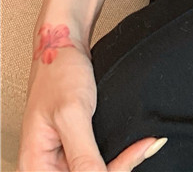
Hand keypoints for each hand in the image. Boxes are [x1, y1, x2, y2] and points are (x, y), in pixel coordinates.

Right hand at [17, 22, 167, 170]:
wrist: (64, 46)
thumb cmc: (59, 73)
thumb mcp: (71, 113)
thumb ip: (83, 153)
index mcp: (36, 166)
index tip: (135, 154)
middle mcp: (47, 166)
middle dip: (119, 166)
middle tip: (145, 146)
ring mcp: (62, 157)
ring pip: (97, 171)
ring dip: (122, 162)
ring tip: (144, 146)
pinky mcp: (75, 147)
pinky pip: (99, 161)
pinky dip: (120, 155)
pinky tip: (136, 146)